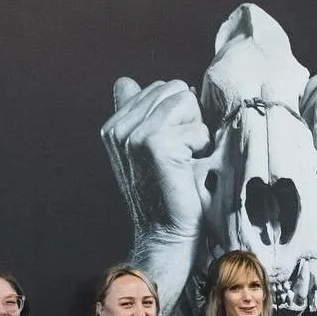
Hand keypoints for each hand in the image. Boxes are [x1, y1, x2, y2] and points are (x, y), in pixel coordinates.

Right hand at [101, 77, 211, 315]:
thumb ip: (139, 113)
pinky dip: (201, 148)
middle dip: (189, 119)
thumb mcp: (147, 148)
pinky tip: (187, 170)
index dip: (177, 113)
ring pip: (186, 101)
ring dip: (196, 132)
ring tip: (184, 160)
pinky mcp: (154, 143)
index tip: (171, 147)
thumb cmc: (168, 192)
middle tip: (180, 155)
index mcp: (115, 124)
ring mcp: (134, 134)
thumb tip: (127, 81)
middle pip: (175, 89)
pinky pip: (197, 127)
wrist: (167, 234)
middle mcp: (118, 126)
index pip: (159, 86)